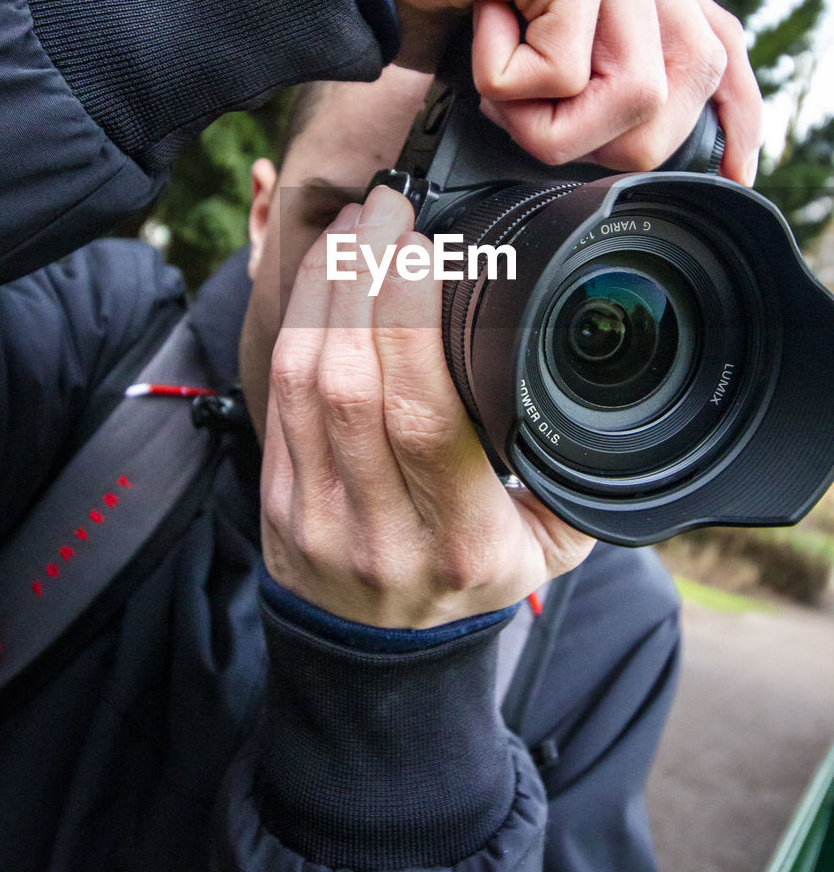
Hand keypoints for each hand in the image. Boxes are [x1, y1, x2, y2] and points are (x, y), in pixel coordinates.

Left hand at [260, 185, 593, 627]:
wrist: (384, 662)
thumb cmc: (476, 582)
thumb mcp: (550, 545)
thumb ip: (574, 468)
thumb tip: (598, 372)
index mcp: (461, 539)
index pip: (422, 415)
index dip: (412, 320)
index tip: (425, 246)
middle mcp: (380, 530)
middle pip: (352, 380)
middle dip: (365, 277)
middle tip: (386, 209)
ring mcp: (315, 515)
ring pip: (303, 377)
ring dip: (326, 288)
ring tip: (357, 226)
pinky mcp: (274, 497)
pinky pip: (276, 391)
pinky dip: (297, 319)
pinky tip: (324, 273)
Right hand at [333, 0, 761, 185]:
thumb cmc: (429, 2)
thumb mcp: (530, 50)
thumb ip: (593, 69)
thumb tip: (644, 139)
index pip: (721, 41)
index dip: (736, 116)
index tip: (733, 174)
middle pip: (687, 85)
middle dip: (606, 138)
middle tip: (525, 111)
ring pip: (633, 92)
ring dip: (548, 121)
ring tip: (495, 78)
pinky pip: (565, 72)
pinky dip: (507, 85)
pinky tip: (477, 29)